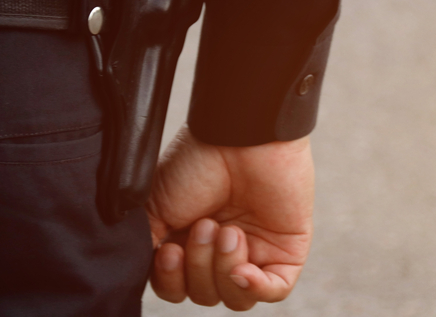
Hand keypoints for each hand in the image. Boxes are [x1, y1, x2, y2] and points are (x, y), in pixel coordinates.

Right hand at [145, 125, 313, 310]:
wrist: (237, 136)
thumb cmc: (198, 161)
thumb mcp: (155, 205)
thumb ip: (149, 247)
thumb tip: (150, 273)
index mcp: (189, 239)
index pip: (177, 287)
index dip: (171, 280)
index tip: (169, 250)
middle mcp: (221, 249)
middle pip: (205, 295)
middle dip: (199, 266)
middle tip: (205, 225)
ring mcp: (255, 250)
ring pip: (236, 298)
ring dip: (224, 270)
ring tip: (227, 230)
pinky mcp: (286, 249)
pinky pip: (274, 291)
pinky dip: (254, 287)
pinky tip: (243, 269)